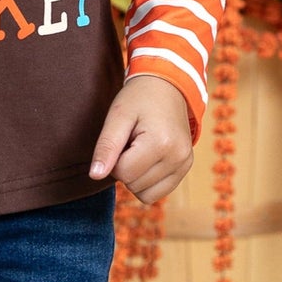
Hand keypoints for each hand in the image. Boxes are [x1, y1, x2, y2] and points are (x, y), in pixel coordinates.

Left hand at [88, 76, 193, 205]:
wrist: (167, 86)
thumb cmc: (138, 98)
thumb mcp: (117, 116)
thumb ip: (106, 147)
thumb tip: (95, 175)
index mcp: (161, 142)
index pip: (123, 173)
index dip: (113, 159)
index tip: (121, 139)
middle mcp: (178, 157)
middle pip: (134, 185)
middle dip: (125, 167)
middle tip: (131, 140)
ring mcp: (185, 164)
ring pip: (145, 195)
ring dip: (135, 176)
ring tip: (140, 148)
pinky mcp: (186, 168)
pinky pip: (158, 193)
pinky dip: (147, 182)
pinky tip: (148, 159)